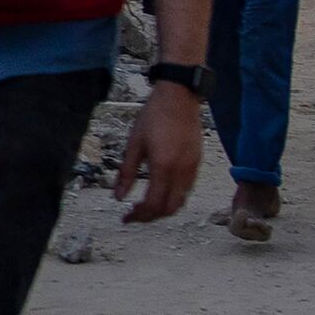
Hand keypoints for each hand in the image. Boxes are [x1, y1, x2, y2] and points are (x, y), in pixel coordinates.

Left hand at [113, 80, 206, 222]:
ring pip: (180, 202)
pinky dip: (173, 198)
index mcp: (163, 166)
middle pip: (169, 209)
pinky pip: (186, 190)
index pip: (153, 204)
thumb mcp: (133, 144)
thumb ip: (125, 173)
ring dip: (162, 209)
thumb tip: (118, 197)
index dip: (139, 216)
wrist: (179, 97)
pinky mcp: (197, 163)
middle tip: (134, 215)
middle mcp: (181, 171)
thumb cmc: (154, 116)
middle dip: (150, 217)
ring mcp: (192, 168)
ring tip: (144, 206)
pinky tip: (159, 191)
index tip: (126, 217)